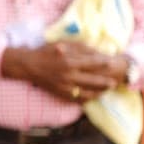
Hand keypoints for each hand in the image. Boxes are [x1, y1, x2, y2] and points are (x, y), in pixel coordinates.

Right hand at [2, 41, 124, 102]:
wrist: (29, 66)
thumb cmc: (46, 52)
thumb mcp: (62, 44)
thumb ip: (79, 47)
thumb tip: (96, 51)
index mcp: (69, 61)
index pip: (92, 63)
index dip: (103, 63)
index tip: (111, 62)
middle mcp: (68, 75)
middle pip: (93, 80)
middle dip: (105, 81)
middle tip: (114, 82)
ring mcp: (65, 87)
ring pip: (88, 92)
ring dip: (99, 92)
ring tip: (107, 90)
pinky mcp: (62, 94)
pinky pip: (79, 99)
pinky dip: (88, 98)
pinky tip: (94, 96)